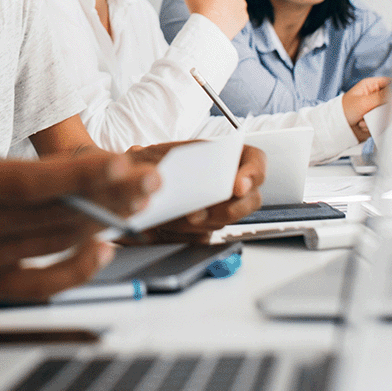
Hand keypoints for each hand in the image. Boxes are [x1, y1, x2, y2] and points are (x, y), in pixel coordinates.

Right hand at [0, 43, 160, 307]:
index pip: (31, 182)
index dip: (81, 175)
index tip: (120, 161)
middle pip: (56, 216)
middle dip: (110, 197)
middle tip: (152, 180)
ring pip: (54, 246)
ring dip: (102, 225)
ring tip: (138, 202)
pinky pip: (39, 286)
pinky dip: (74, 271)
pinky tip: (102, 248)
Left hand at [120, 141, 265, 242]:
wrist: (136, 186)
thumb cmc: (149, 164)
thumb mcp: (151, 154)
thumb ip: (155, 160)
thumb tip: (151, 168)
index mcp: (224, 156)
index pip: (255, 161)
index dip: (253, 174)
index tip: (237, 186)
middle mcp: (227, 183)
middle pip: (250, 199)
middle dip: (228, 209)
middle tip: (199, 212)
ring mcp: (220, 207)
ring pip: (225, 220)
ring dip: (204, 222)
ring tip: (179, 218)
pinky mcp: (205, 227)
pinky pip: (205, 236)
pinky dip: (187, 235)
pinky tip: (167, 227)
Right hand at [183, 0, 247, 39]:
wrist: (209, 29)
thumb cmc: (200, 8)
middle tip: (209, 0)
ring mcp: (241, 3)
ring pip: (233, 1)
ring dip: (226, 4)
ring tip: (214, 13)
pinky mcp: (244, 16)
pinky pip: (236, 13)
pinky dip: (230, 16)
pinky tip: (220, 20)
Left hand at [343, 77, 390, 141]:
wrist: (336, 128)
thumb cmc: (344, 110)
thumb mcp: (363, 102)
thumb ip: (381, 98)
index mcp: (371, 85)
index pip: (390, 83)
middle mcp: (375, 96)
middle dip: (383, 110)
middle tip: (374, 112)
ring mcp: (375, 108)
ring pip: (388, 114)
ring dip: (376, 119)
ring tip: (363, 120)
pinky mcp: (375, 119)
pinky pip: (383, 123)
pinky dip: (373, 126)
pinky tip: (362, 125)